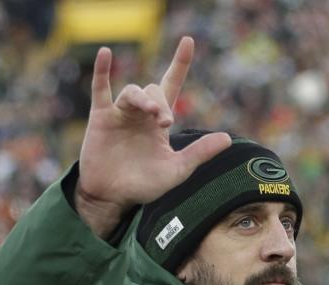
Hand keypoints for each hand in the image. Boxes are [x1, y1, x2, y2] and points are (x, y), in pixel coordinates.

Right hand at [75, 37, 231, 236]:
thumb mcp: (177, 170)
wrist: (113, 198)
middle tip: (164, 121)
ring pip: (133, 92)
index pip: (172, 85)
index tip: (188, 41)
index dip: (179, 64)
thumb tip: (228, 138)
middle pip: (154, 91)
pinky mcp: (101, 118)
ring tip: (154, 115)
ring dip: (145, 99)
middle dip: (162, 103)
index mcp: (159, 123)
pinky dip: (102, 71)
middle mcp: (141, 115)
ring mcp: (120, 114)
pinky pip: (100, 89)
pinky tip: (105, 54)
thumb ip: (200, 153)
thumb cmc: (145, 186)